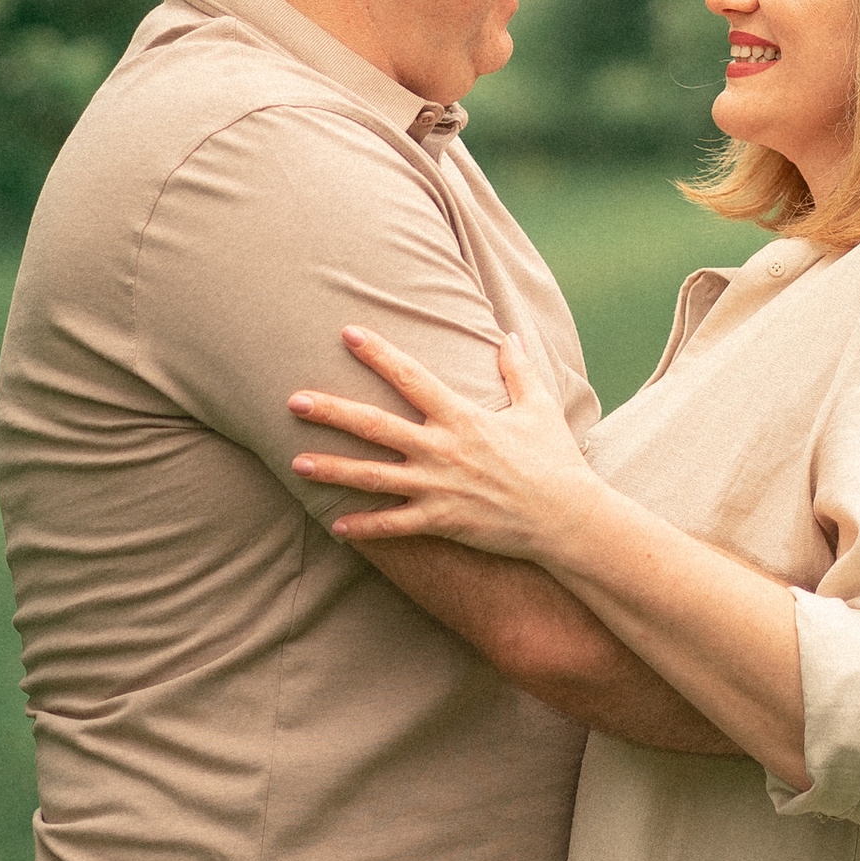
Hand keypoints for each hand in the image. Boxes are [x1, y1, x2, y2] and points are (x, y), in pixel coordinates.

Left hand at [290, 328, 598, 558]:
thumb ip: (518, 369)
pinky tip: (335, 525)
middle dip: (333, 412)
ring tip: (296, 462)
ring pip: (373, 477)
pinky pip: (394, 526)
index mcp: (462, 417)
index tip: (348, 333)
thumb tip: (507, 335)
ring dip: (333, 469)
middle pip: (376, 426)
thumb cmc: (554, 460)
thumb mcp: (539, 406)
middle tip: (293, 400)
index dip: (379, 354)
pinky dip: (364, 527)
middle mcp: (442, 450)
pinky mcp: (441, 522)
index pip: (411, 377)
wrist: (565, 518)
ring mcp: (438, 488)